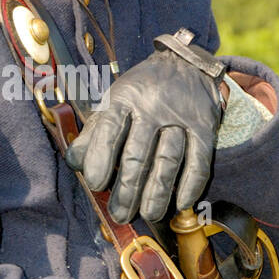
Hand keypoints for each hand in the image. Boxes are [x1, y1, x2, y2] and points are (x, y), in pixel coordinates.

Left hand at [64, 31, 224, 224]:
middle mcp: (153, 107)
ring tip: (149, 214)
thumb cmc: (141, 91)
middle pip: (139, 153)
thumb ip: (93, 132)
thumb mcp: (113, 101)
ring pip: (168, 160)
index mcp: (124, 98)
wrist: (186, 63)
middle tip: (120, 214)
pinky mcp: (205, 127)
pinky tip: (182, 203)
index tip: (96, 184)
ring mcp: (181, 117)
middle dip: (128, 188)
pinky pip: (200, 160)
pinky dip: (192, 183)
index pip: (110, 130)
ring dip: (158, 191)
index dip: (101, 158)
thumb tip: (74, 164)